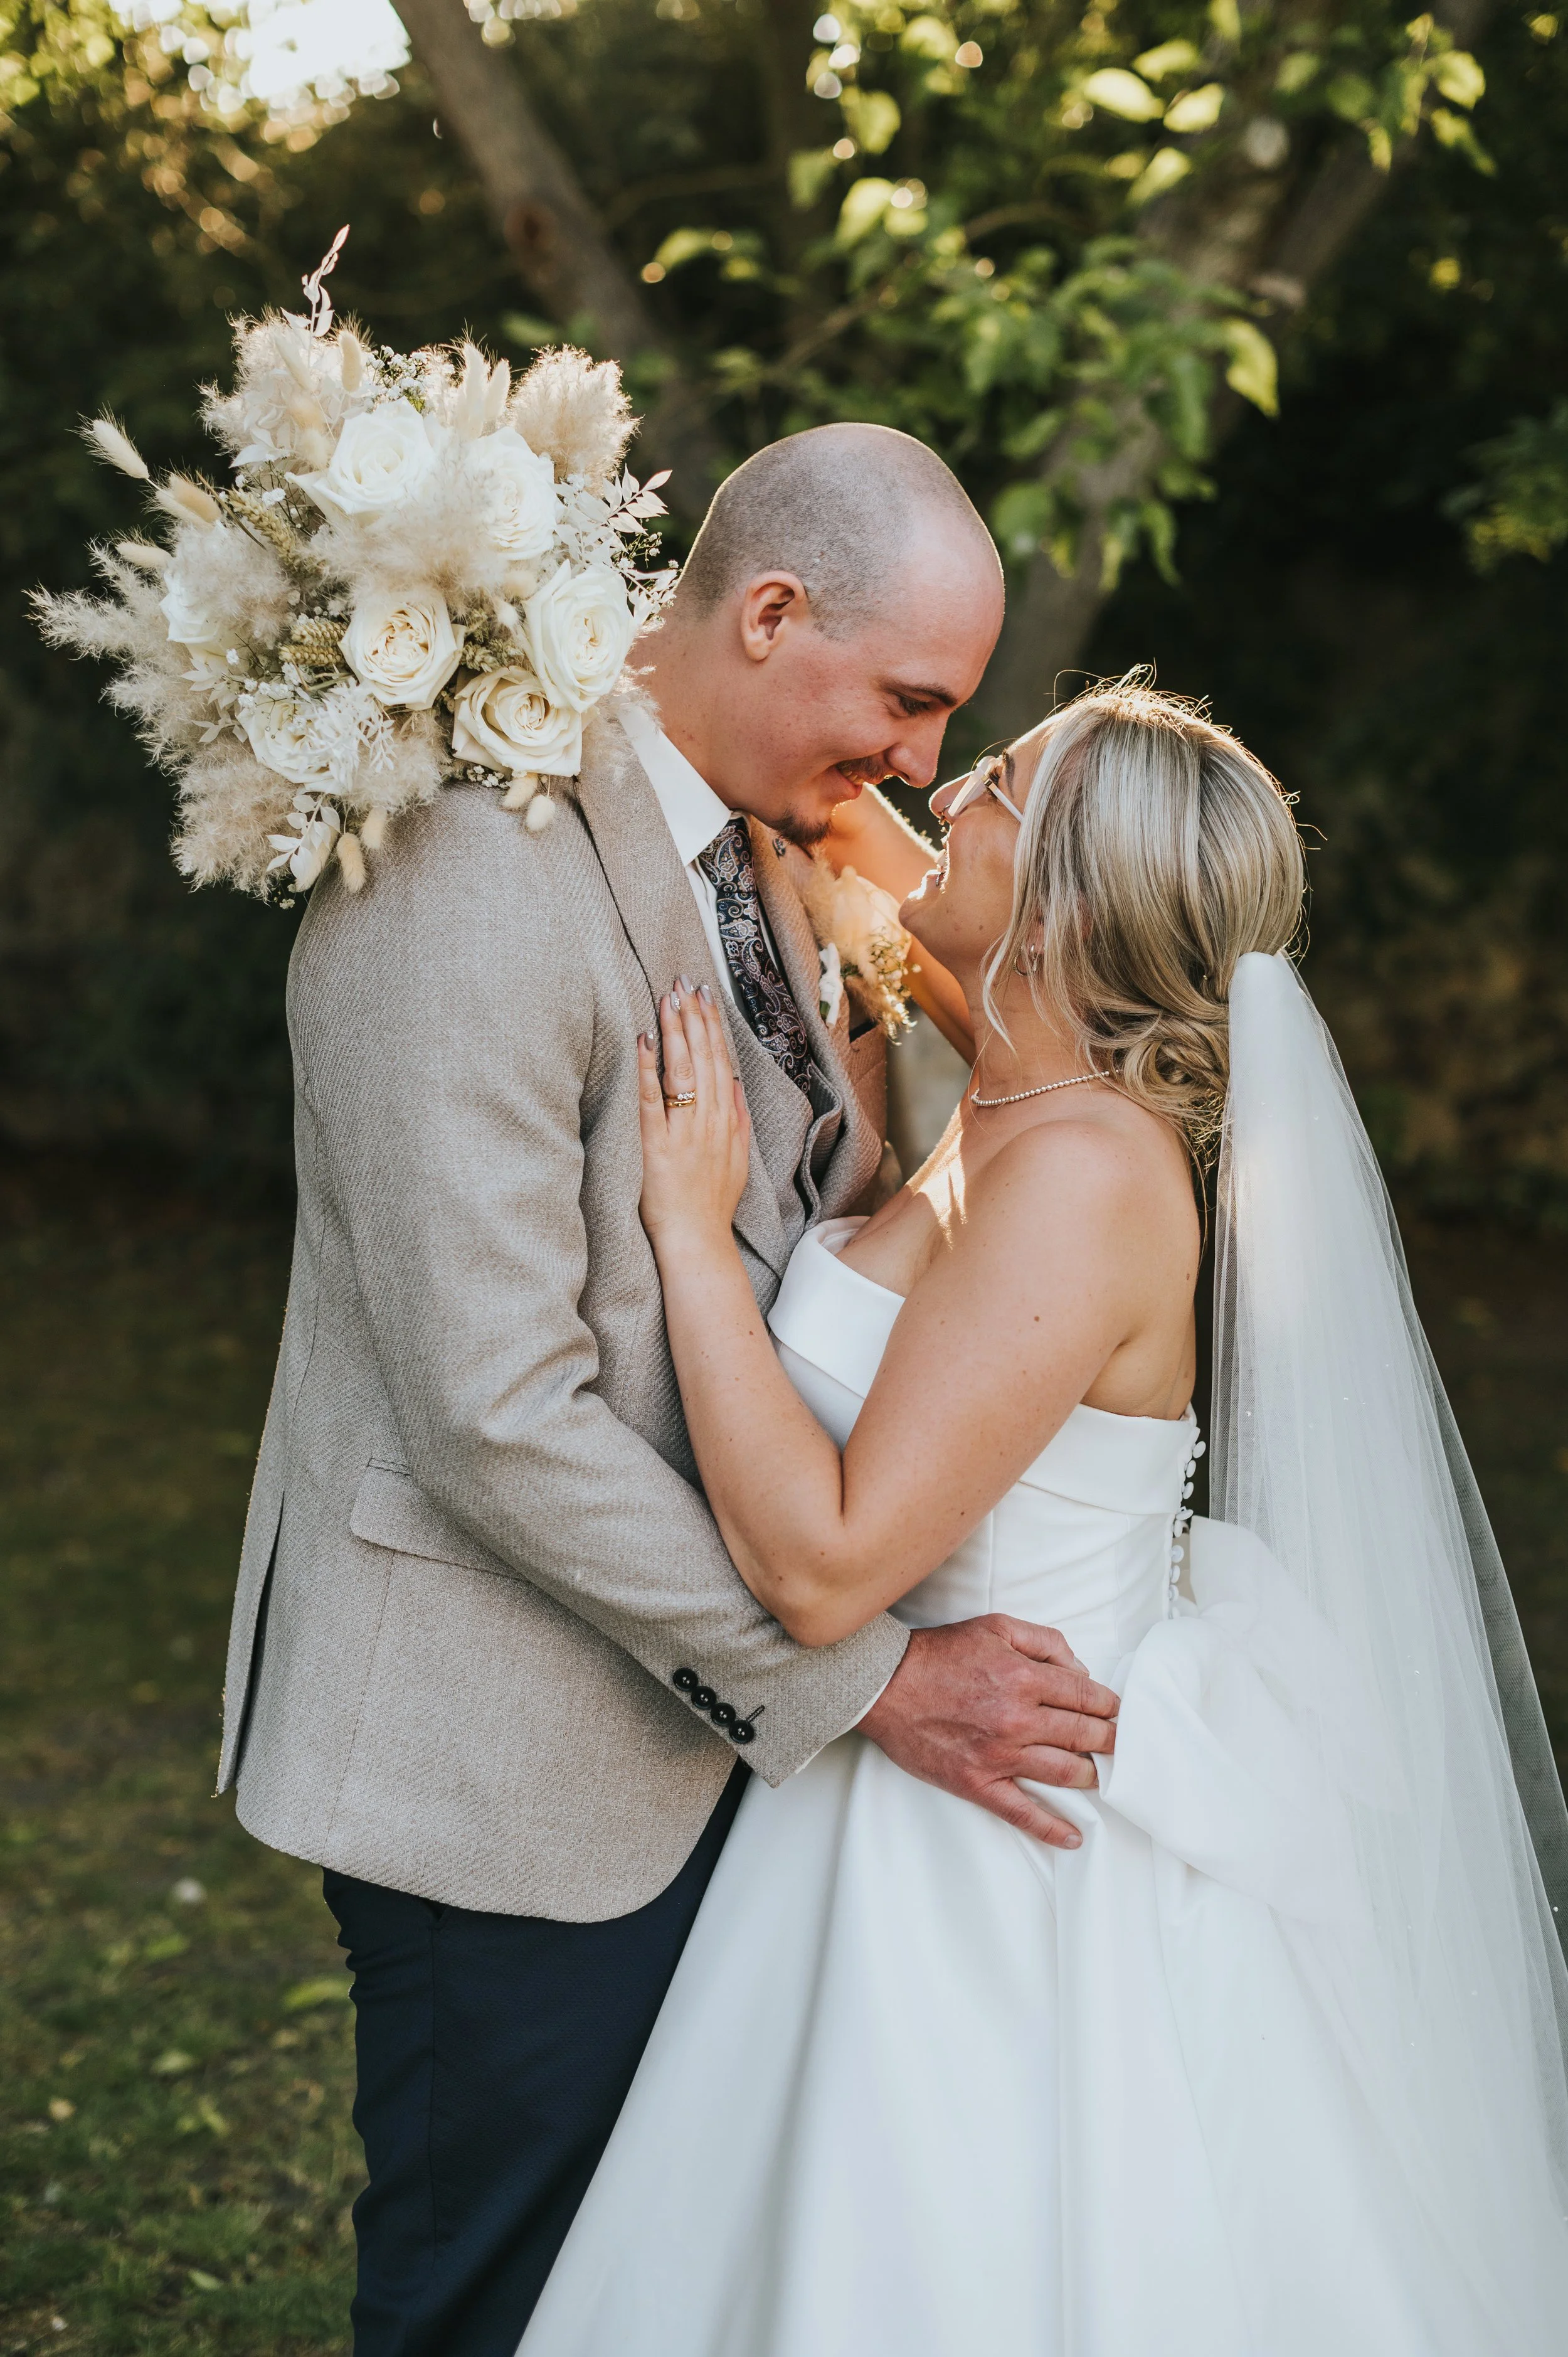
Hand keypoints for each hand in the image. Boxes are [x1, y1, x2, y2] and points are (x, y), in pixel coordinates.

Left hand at [638, 983, 751, 1251]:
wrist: (697, 1242)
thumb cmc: (712, 1205)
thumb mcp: (738, 1160)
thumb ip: (738, 1120)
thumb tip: (734, 1084)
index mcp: (726, 1122)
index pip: (720, 1061)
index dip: (713, 1026)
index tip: (705, 996)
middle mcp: (709, 1122)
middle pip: (703, 1059)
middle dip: (694, 1017)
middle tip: (683, 982)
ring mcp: (684, 1133)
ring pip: (682, 1072)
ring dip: (675, 1032)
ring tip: (668, 998)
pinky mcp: (656, 1147)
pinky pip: (651, 1101)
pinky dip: (647, 1069)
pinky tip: (643, 1041)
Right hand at [857, 1616, 1118, 1849]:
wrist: (885, 1686)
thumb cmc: (940, 1654)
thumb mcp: (995, 1626)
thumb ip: (1044, 1641)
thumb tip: (1080, 1668)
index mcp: (1025, 1678)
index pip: (1087, 1697)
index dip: (1109, 1705)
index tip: (1118, 1712)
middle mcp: (1018, 1719)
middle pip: (1083, 1735)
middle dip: (1109, 1740)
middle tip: (1120, 1744)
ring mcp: (999, 1756)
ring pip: (1063, 1773)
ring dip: (1091, 1776)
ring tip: (1102, 1775)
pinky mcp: (978, 1783)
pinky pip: (1022, 1812)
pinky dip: (1050, 1828)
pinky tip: (1072, 1836)